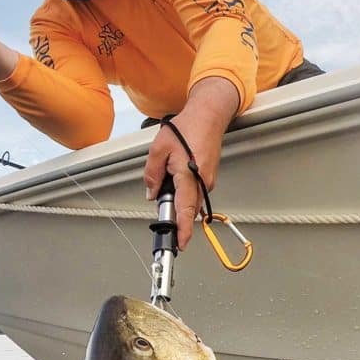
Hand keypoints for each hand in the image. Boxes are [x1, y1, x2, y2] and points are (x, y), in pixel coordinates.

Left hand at [143, 78, 238, 249]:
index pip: (185, 210)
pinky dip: (183, 188)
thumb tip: (151, 193)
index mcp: (189, 176)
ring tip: (169, 171)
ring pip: (189, 198)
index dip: (183, 229)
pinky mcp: (208, 177)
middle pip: (187, 207)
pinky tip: (177, 170)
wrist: (208, 116)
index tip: (180, 244)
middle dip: (173, 208)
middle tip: (162, 189)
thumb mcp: (159, 149)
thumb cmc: (186, 129)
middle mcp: (202, 182)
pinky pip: (193, 190)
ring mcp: (207, 180)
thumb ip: (152, 173)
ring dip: (177, 195)